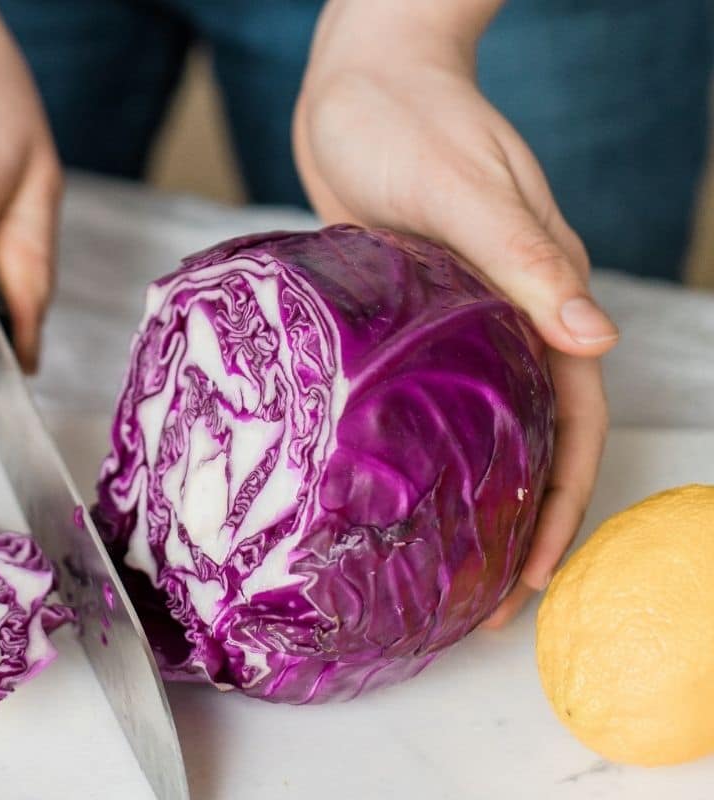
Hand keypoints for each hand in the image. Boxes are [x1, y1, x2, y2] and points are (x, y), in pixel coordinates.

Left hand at [293, 0, 618, 625]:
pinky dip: (419, 441)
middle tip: (485, 600)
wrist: (358, 79)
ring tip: (441, 563)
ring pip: (480, 420)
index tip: (538, 573)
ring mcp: (455, 314)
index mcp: (539, 289)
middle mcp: (506, 312)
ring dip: (472, 492)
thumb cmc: (409, 117)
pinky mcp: (405, 310)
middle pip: (532, 435)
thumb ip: (522, 256)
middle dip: (522, 520)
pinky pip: (423, 390)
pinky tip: (386, 481)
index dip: (565, 498)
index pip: (574, 417)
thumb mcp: (463, 184)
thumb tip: (594, 338)